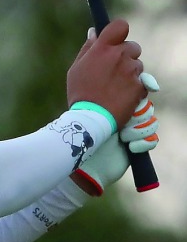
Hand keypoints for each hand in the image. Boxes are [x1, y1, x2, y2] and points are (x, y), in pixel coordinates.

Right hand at [66, 19, 146, 128]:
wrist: (92, 118)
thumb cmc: (80, 92)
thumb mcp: (77, 67)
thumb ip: (88, 48)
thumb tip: (94, 32)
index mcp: (103, 48)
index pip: (120, 26)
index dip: (120, 30)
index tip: (116, 37)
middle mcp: (120, 56)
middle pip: (133, 46)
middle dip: (126, 54)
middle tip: (116, 66)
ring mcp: (131, 71)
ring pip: (138, 64)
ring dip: (130, 71)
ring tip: (117, 85)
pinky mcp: (140, 86)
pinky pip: (142, 81)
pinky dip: (136, 86)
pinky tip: (123, 94)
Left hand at [72, 72, 159, 195]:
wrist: (88, 159)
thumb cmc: (89, 130)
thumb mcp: (97, 106)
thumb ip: (111, 90)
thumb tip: (135, 83)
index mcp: (118, 102)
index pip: (138, 92)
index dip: (138, 98)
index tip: (134, 103)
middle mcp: (127, 114)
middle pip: (147, 107)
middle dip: (135, 117)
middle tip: (120, 123)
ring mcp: (135, 129)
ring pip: (151, 123)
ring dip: (135, 131)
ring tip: (121, 136)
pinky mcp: (141, 144)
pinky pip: (153, 139)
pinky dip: (141, 143)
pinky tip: (129, 146)